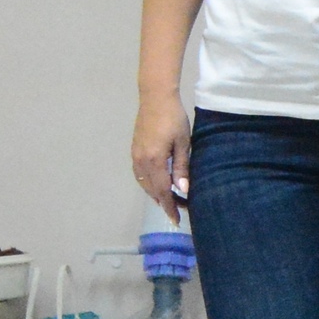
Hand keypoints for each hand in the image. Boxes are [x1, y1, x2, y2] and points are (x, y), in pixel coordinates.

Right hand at [131, 92, 189, 219]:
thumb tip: (182, 191)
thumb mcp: (183, 143)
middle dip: (164, 202)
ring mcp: (135, 155)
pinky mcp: (134, 149)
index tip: (176, 220)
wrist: (155, 98)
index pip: (161, 191)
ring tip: (169, 200)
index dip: (169, 207)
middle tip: (178, 210)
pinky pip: (139, 173)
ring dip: (155, 193)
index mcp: (153, 161)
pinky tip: (157, 184)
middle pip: (151, 189)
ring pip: (143, 182)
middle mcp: (140, 161)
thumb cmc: (174, 119)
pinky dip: (148, 183)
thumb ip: (181, 167)